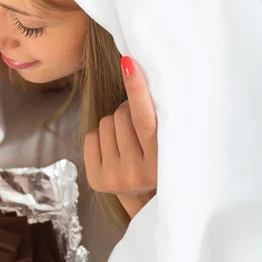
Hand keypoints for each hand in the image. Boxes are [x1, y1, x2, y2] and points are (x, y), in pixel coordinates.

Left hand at [84, 56, 157, 216]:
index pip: (145, 119)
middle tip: (140, 126)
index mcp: (162, 164)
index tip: (128, 64)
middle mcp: (137, 174)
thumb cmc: (163, 157)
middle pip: (121, 115)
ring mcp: (115, 178)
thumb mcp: (170, 141)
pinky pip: (91, 136)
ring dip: (116, 123)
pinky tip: (116, 149)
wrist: (150, 198)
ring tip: (130, 141)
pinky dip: (102, 136)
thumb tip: (134, 69)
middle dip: (129, 110)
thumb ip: (159, 116)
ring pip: (105, 123)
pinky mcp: (97, 180)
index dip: (137, 89)